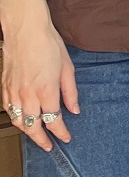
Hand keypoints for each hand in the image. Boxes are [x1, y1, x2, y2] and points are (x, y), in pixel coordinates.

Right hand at [0, 0, 76, 150]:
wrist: (25, 30)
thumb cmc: (49, 45)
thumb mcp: (67, 67)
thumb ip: (70, 92)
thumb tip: (74, 109)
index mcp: (47, 91)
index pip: (54, 121)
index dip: (61, 133)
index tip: (66, 138)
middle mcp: (28, 96)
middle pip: (34, 127)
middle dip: (42, 140)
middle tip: (49, 146)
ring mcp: (14, 93)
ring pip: (19, 122)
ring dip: (28, 132)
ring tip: (36, 136)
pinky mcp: (5, 88)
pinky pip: (9, 110)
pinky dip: (16, 119)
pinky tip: (22, 120)